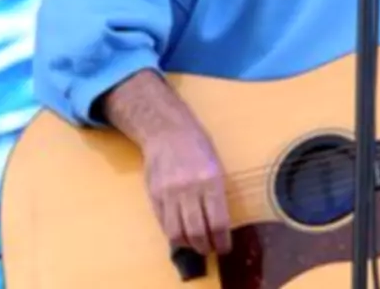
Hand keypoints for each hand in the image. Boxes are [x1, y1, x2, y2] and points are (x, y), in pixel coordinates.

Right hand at [143, 124, 232, 256]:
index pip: (218, 221)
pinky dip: (174, 234)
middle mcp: (189, 189)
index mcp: (210, 179)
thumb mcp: (216, 164)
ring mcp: (169, 194)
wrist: (167, 131)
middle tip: (211, 248)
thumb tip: (220, 221)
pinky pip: (164, 225)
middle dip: (206, 246)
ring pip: (177, 233)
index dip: (222, 240)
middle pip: (197, 231)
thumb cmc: (197, 145)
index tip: (225, 246)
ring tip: (196, 244)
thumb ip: (216, 191)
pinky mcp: (154, 196)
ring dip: (188, 245)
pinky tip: (182, 234)